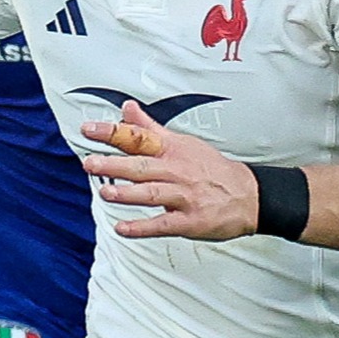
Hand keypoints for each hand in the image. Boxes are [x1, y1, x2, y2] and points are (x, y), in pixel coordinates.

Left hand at [81, 100, 258, 239]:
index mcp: (173, 150)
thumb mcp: (182, 142)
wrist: (248, 195)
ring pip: (152, 193)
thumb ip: (150, 128)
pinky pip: (163, 224)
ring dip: (128, 193)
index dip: (114, 132)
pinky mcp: (190, 221)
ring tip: (106, 192)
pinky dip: (142, 227)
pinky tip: (123, 228)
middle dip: (115, 164)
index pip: (140, 137)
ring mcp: (184, 196)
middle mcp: (177, 171)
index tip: (90, 129)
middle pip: (143, 166)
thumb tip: (127, 109)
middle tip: (91, 163)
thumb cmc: (211, 168)